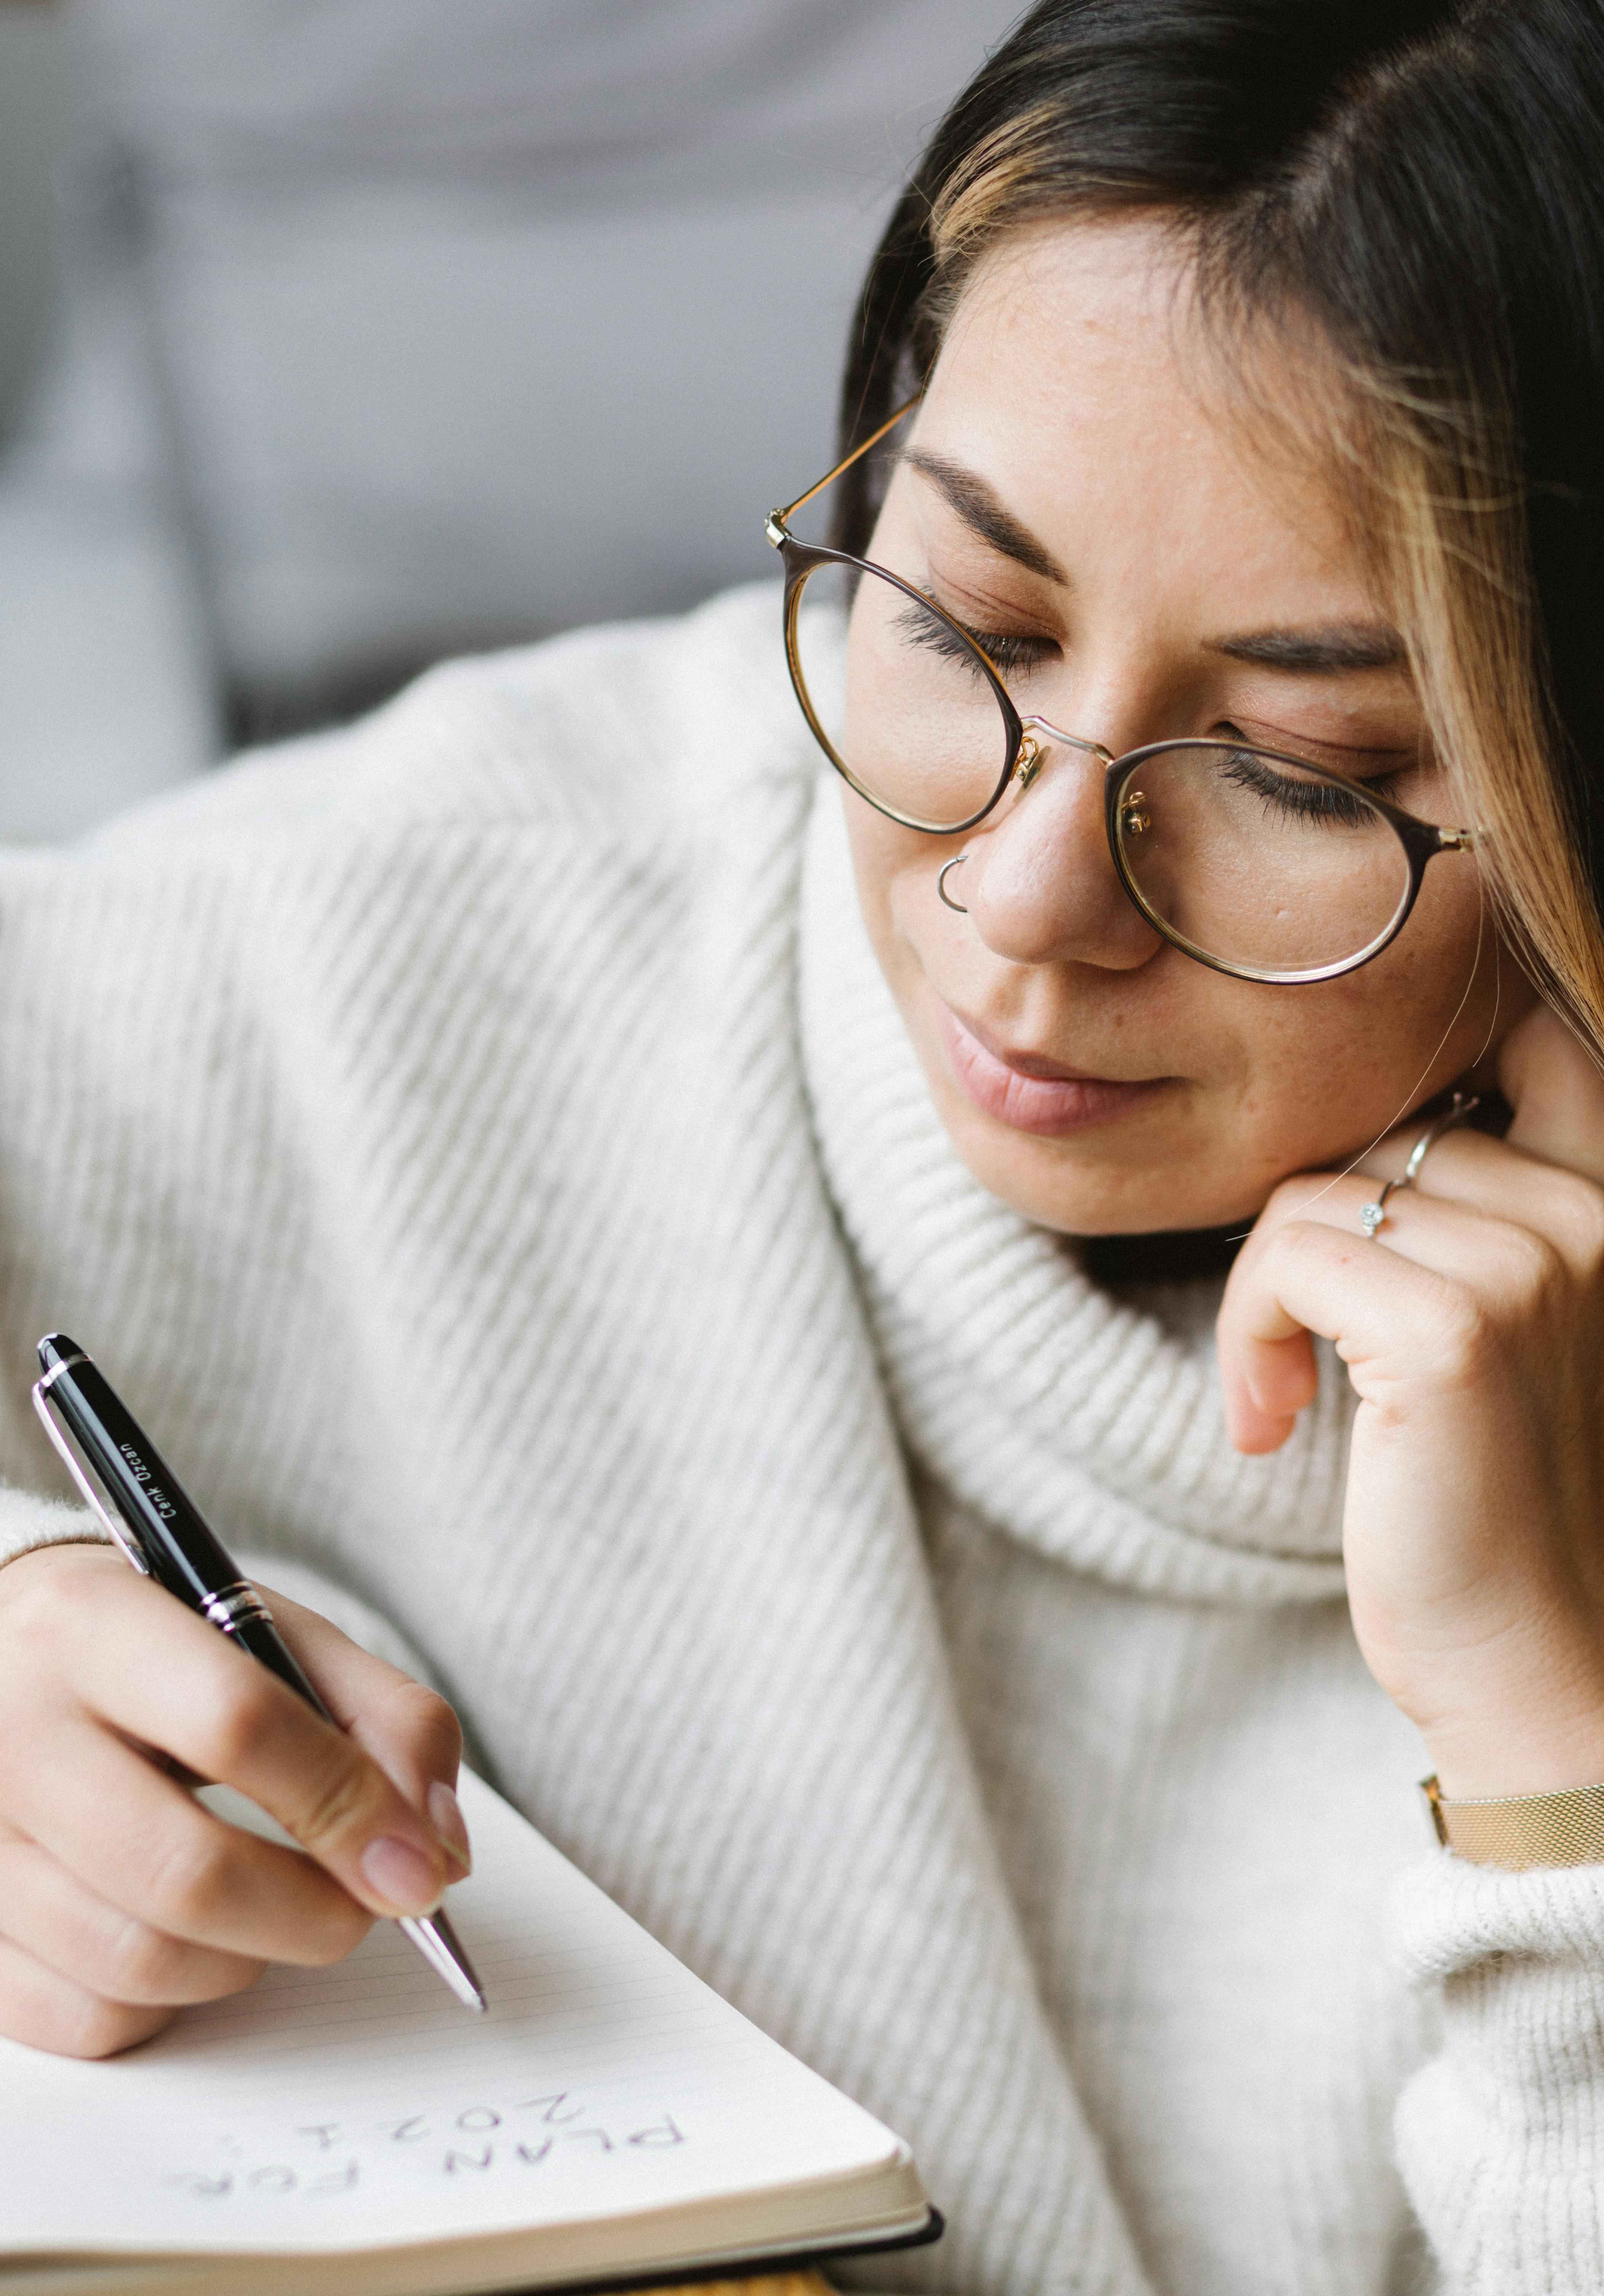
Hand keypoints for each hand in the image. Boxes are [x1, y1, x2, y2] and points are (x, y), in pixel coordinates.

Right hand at [0, 1545, 469, 2057]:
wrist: (17, 1656)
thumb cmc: (167, 1649)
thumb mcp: (284, 1640)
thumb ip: (386, 1723)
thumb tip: (437, 1852)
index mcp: (92, 1626)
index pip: (238, 1724)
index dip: (347, 1807)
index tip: (420, 1867)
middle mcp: (11, 1732)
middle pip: (185, 1871)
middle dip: (313, 1912)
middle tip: (365, 1904)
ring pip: (138, 1963)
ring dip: (248, 1959)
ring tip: (275, 1905)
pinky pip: (84, 2019)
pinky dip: (166, 2004)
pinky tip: (187, 1938)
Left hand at [1217, 1006, 1603, 1798]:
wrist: (1539, 1660)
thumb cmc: (1501, 1499)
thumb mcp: (1501, 1327)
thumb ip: (1465, 1217)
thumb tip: (1351, 1139)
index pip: (1526, 1039)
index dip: (1421, 1077)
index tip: (1358, 1211)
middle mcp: (1589, 1214)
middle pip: (1373, 1136)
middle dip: (1309, 1242)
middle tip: (1298, 1360)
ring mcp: (1527, 1265)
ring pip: (1311, 1195)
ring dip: (1266, 1298)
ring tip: (1284, 1400)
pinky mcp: (1448, 1331)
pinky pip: (1283, 1257)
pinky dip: (1247, 1333)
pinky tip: (1272, 1423)